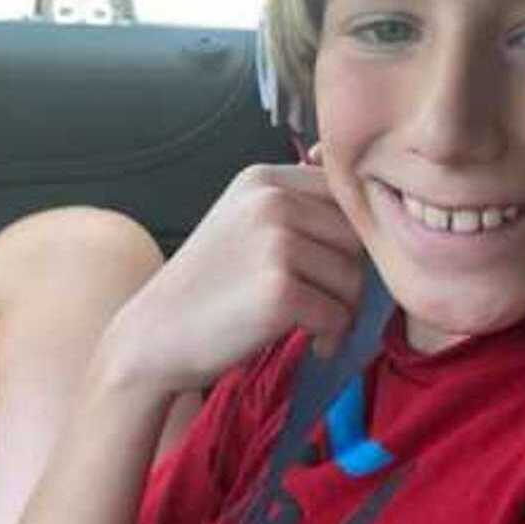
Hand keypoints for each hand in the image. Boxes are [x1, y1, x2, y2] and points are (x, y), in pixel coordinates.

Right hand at [103, 164, 364, 392]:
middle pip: (355, 237)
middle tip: (322, 304)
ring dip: (342, 310)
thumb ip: (295, 207)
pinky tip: (312, 343)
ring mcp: (275, 245)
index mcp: (263, 180)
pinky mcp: (279, 291)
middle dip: (347, 277)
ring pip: (352, 278)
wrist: (155, 334)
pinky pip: (339, 314)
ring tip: (312, 325)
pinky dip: (332, 337)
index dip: (347, 239)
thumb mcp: (242, 222)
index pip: (343, 196)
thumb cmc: (206, 287)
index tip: (325, 269)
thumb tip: (369, 197)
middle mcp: (270, 202)